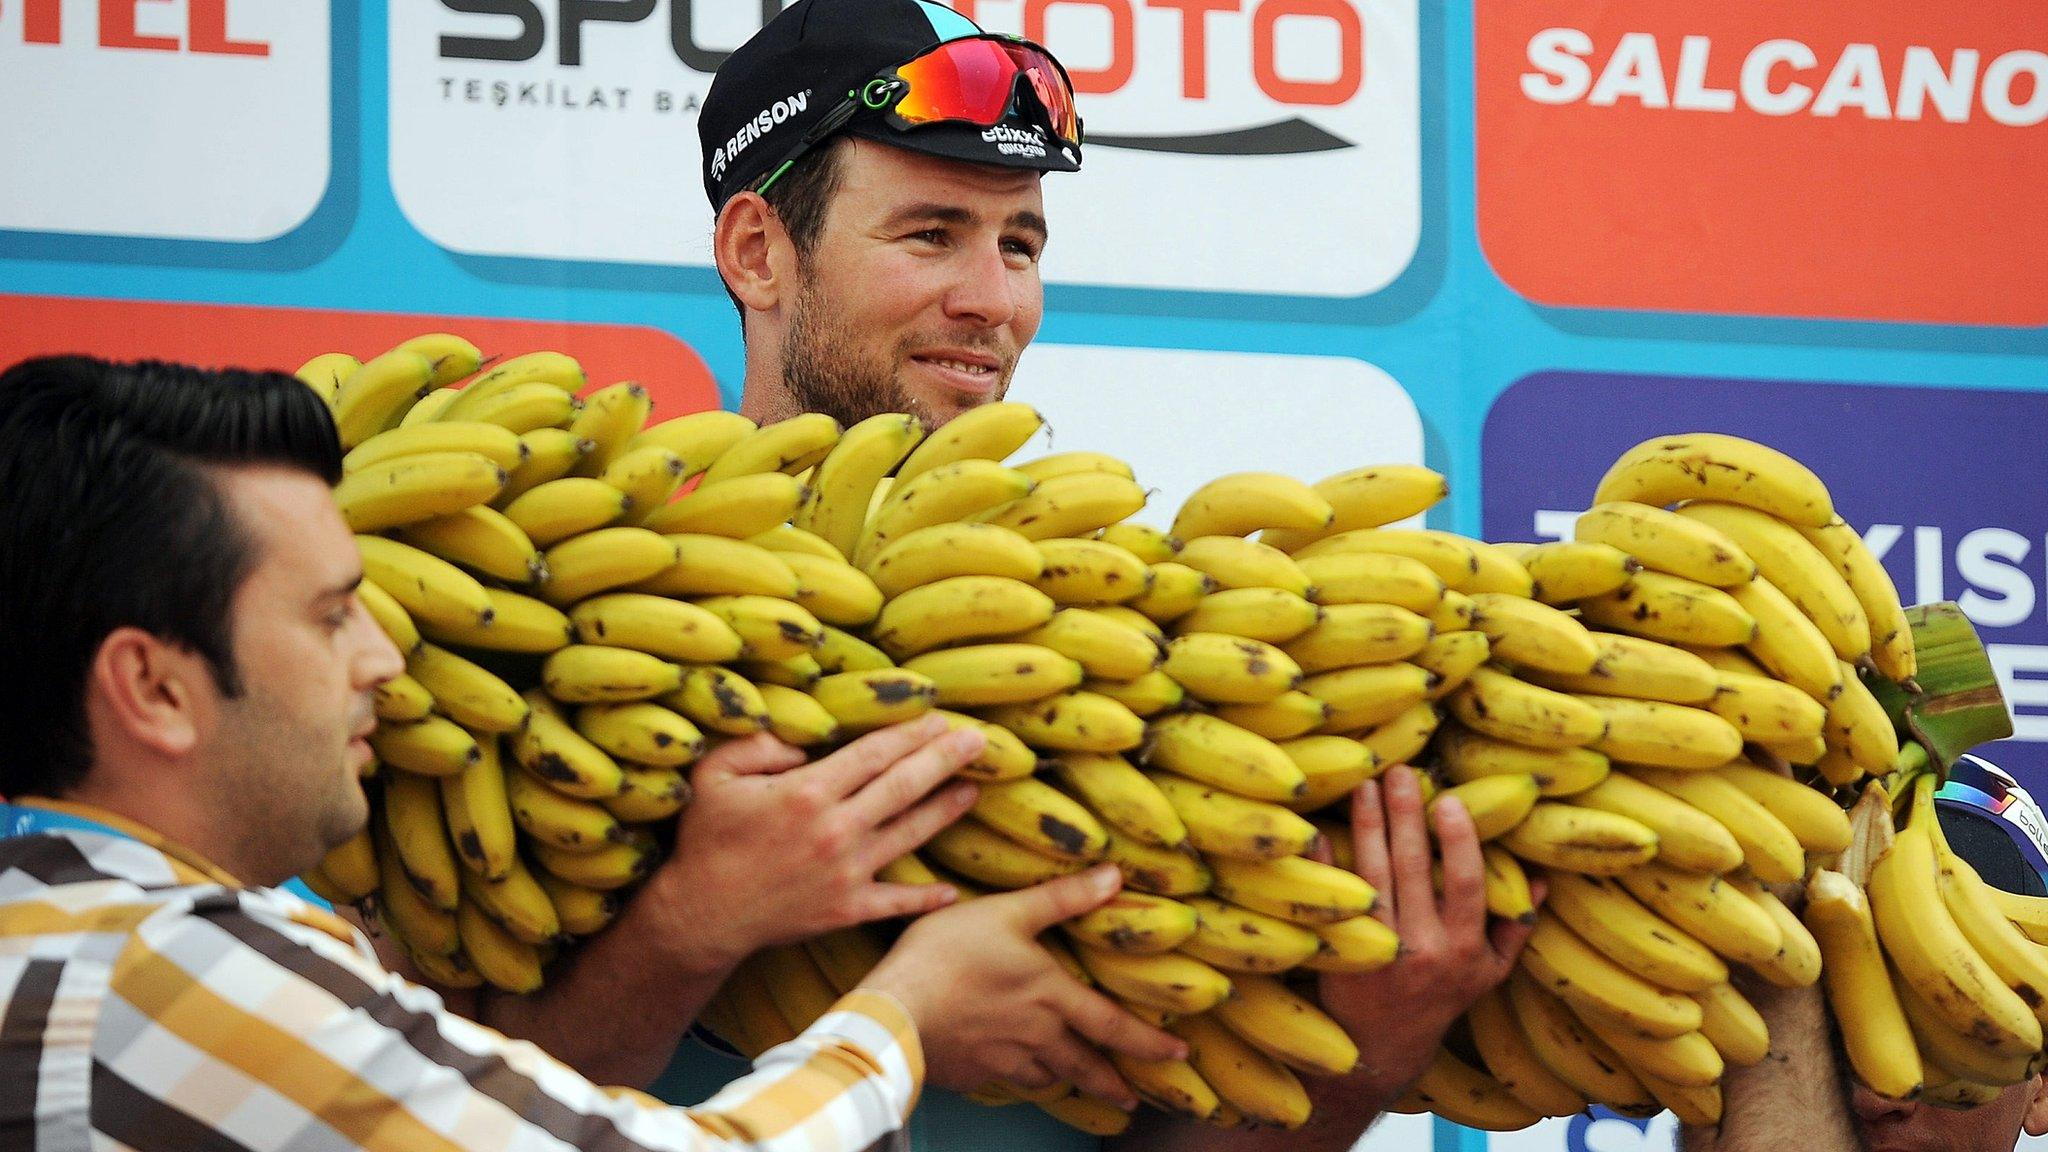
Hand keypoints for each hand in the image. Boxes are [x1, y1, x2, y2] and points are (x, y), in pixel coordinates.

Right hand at [636, 715, 982, 975]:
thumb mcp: (714, 776)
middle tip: (980, 742)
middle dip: (945, 759)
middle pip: (904, 785)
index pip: (874, 753)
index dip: (910, 732)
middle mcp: (836, 829)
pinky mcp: (847, 909)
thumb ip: (756, 744)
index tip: (938, 717)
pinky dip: (927, 896)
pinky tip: (953, 890)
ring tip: (973, 791)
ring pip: (910, 834)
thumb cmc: (706, 841)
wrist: (701, 915)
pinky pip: (897, 900)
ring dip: (946, 810)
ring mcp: (847, 873)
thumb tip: (802, 740)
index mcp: (808, 791)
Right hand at [862, 864, 1186, 1106]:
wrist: (894, 1012)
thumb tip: (1115, 876)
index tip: (1177, 1056)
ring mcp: (1002, 1060)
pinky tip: (1009, 1072)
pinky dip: (1015, 1077)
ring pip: (1045, 1076)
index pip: (1113, 1026)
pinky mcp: (970, 1073)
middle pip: (1084, 1065)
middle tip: (1133, 1098)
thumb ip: (1061, 898)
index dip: (1148, 1042)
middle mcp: (1035, 1035)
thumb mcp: (1006, 912)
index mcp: (1051, 997)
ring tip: (1073, 1082)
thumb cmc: (947, 955)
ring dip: (1066, 1080)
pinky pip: (1003, 1080)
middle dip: (1112, 1082)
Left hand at [1314, 766, 1538, 1106]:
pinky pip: (1334, 899)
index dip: (1459, 841)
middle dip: (1405, 815)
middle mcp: (1422, 949)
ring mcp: (1379, 951)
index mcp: (1463, 949)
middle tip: (1398, 772)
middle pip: (1412, 869)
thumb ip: (1513, 928)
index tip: (1448, 800)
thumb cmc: (1440, 1001)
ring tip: (1365, 784)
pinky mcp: (1342, 953)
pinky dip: (1325, 864)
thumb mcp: (1488, 975)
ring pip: (1372, 876)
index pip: (1466, 884)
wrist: (1381, 1048)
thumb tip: (1542, 878)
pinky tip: (1320, 828)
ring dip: (1368, 826)